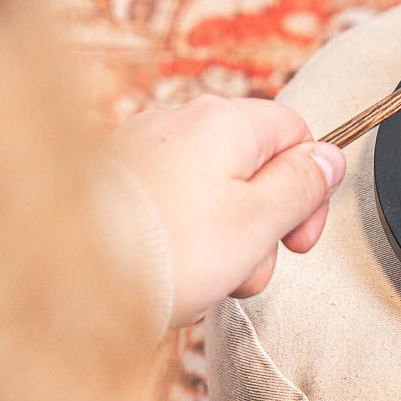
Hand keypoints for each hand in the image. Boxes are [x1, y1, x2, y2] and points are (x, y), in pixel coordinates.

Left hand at [105, 95, 344, 326]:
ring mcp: (144, 151)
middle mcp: (181, 123)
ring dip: (223, 241)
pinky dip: (182, 239)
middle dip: (261, 226)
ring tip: (204, 278)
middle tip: (248, 268)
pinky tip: (170, 271)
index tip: (299, 237)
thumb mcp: (259, 220)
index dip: (309, 189)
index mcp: (226, 122)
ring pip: (212, 193)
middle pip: (252, 167)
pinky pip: (172, 206)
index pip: (295, 133)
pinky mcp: (117, 182)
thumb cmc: (167, 250)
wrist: (72, 277)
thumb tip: (328, 159)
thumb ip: (301, 185)